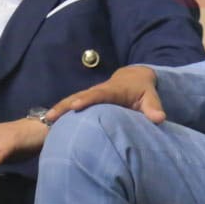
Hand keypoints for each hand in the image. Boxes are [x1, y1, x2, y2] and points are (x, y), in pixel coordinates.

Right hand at [45, 65, 164, 124]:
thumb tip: (159, 119)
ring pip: (71, 101)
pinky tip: (49, 126)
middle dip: (65, 106)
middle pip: (79, 97)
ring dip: (59, 110)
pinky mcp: (85, 100)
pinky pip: (71, 106)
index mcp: (112, 90)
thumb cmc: (142, 90)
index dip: (87, 99)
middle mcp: (97, 91)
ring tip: (45, 122)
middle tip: (51, 117)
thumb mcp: (151, 97)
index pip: (99, 94)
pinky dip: (60, 113)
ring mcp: (89, 95)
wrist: (133, 78)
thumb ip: (153, 108)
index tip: (76, 106)